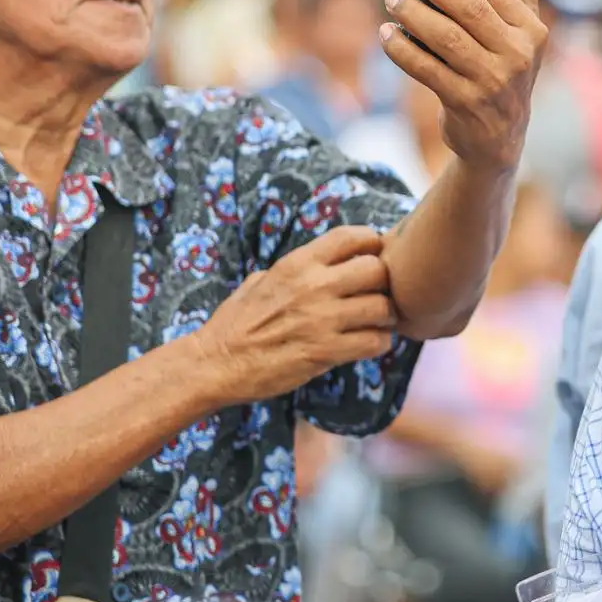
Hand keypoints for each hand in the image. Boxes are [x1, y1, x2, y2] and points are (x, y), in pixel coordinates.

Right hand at [190, 226, 397, 408]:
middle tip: (376, 295)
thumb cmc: (235, 323)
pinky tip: (367, 344)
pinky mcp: (326, 352)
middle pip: (377, 270)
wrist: (216, 364)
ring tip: (375, 323)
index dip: (371, 245)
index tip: (372, 257)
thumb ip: (294, 269)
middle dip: (383, 283)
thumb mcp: (260, 281)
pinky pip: (375, 342)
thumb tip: (318, 262)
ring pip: (382, 308)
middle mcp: (313, 286)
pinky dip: (378, 344)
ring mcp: (322, 320)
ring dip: (384, 317)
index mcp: (296, 264)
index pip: (352, 237)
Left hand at [378, 0, 548, 173]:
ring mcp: (491, 81)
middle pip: (469, 10)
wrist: (500, 137)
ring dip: (413, 14)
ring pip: (444, 37)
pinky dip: (401, 49)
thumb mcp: (526, 35)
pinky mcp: (464, 103)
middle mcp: (517, 55)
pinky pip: (425, 68)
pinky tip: (387, 34)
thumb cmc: (509, 72)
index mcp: (532, 32)